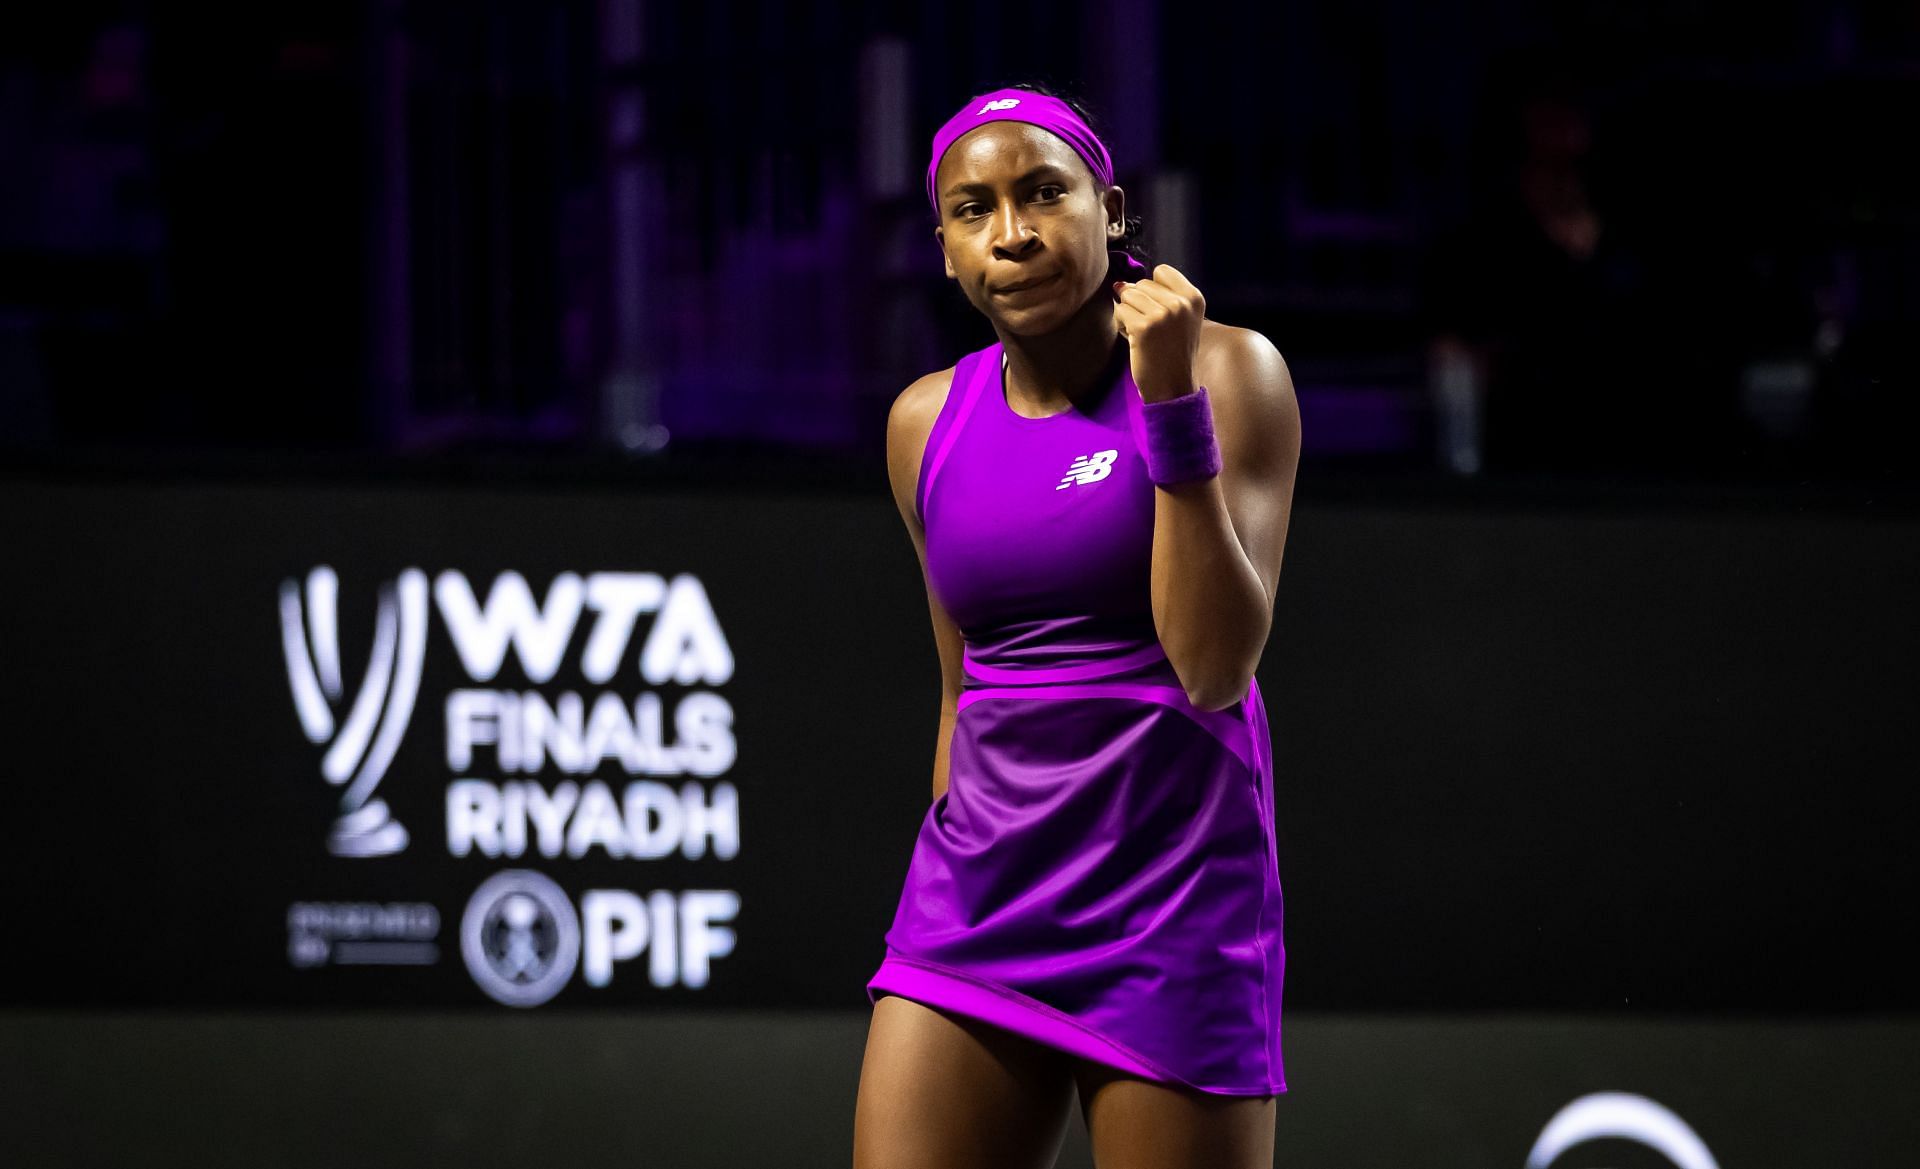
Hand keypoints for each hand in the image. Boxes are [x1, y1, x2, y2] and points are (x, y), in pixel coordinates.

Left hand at [1112, 264, 1206, 402]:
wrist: (1173, 387)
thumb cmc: (1173, 353)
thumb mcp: (1181, 320)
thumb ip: (1159, 297)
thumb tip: (1120, 284)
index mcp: (1194, 298)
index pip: (1162, 271)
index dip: (1153, 288)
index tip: (1158, 309)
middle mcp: (1180, 303)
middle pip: (1142, 283)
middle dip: (1139, 303)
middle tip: (1150, 329)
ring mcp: (1162, 314)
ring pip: (1128, 295)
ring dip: (1128, 313)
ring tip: (1142, 333)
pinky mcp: (1143, 327)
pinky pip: (1119, 311)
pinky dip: (1121, 325)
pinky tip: (1134, 340)